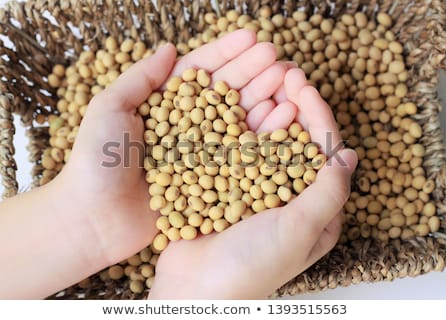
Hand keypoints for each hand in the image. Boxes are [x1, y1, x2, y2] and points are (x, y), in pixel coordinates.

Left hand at [54, 30, 285, 269]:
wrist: (94, 219)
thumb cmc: (95, 162)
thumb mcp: (109, 109)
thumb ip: (140, 78)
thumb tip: (170, 48)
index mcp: (164, 106)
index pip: (200, 73)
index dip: (226, 54)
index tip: (251, 37)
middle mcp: (186, 127)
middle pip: (225, 94)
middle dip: (252, 73)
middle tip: (278, 56)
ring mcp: (200, 154)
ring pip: (238, 122)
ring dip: (263, 100)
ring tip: (288, 83)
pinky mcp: (211, 181)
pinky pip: (241, 156)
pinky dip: (263, 137)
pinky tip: (283, 119)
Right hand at [148, 34, 357, 298]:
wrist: (196, 287)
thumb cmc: (251, 266)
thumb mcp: (299, 231)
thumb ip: (328, 193)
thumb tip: (348, 155)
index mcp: (317, 210)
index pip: (327, 153)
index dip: (318, 116)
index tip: (304, 86)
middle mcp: (291, 197)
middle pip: (299, 142)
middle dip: (296, 105)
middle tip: (286, 72)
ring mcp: (260, 190)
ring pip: (270, 141)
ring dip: (269, 110)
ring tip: (264, 79)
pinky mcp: (232, 187)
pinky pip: (242, 150)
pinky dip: (242, 127)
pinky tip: (238, 105)